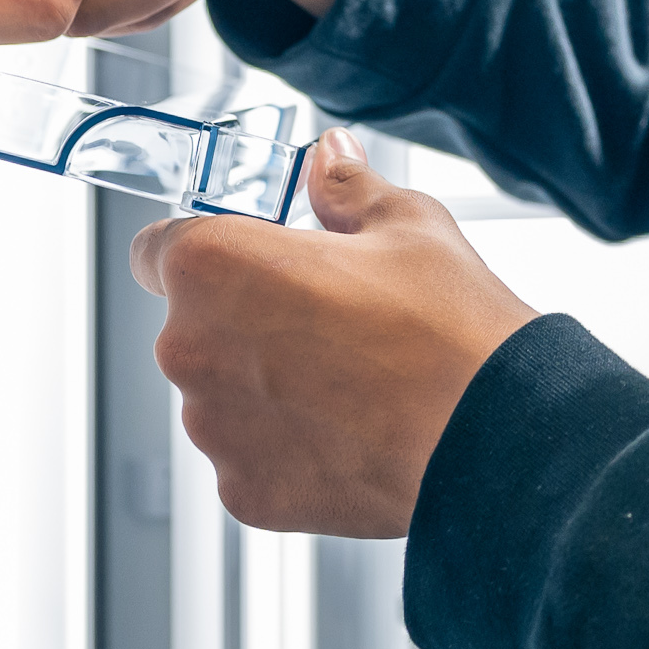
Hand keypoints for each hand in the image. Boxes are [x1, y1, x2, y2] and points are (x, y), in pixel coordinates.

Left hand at [131, 130, 537, 536]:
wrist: (493, 436)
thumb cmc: (448, 326)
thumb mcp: (404, 223)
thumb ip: (345, 186)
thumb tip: (328, 156)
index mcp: (214, 265)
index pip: (156, 248)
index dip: (203, 247)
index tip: (244, 257)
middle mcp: (191, 348)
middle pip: (193, 323)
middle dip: (244, 317)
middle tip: (325, 315)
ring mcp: (214, 429)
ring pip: (221, 392)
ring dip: (262, 382)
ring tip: (347, 377)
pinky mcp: (243, 492)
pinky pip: (249, 453)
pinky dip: (284, 443)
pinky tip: (348, 427)